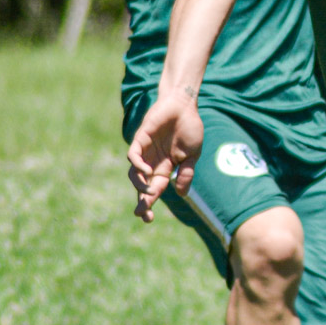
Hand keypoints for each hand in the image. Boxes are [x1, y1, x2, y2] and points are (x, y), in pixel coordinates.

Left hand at [126, 95, 205, 220]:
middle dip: (141, 200)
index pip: (154, 190)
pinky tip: (146, 171)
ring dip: (139, 184)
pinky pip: (133, 155)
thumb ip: (186, 174)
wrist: (184, 106)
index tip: (148, 219)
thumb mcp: (192, 156)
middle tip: (141, 214)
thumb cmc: (190, 128)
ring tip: (147, 191)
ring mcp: (145, 151)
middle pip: (142, 186)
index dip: (149, 203)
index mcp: (164, 169)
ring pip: (134, 172)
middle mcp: (152, 162)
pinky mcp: (140, 138)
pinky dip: (137, 165)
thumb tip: (181, 194)